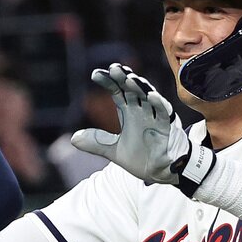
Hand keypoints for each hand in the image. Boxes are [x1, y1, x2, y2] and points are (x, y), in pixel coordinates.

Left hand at [70, 64, 204, 189]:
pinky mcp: (167, 128)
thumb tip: (74, 139)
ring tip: (130, 78)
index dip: (108, 82)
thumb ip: (97, 143)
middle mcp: (142, 110)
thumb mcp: (114, 151)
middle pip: (132, 90)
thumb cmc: (142, 157)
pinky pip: (164, 114)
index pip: (117, 92)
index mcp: (129, 112)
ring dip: (140, 88)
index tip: (95, 75)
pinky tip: (152, 96)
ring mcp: (155, 117)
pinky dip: (159, 105)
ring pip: (148, 98)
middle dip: (123, 79)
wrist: (160, 172)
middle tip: (114, 68)